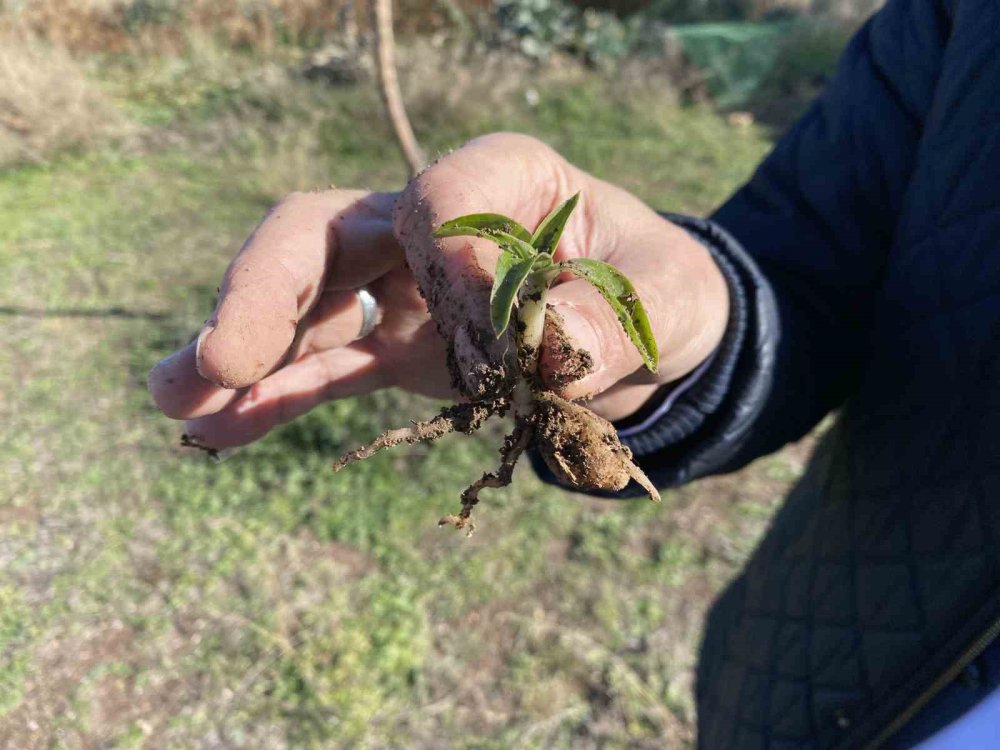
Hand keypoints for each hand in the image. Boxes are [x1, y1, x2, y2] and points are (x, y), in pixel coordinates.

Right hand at [148, 133, 728, 448]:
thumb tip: (548, 352)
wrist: (652, 336)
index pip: (443, 194)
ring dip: (243, 347)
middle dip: (270, 289)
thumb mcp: (666, 301)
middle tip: (224, 356)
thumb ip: (616, 319)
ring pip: (304, 298)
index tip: (486, 322)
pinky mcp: (401, 345)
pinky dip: (276, 394)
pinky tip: (218, 430)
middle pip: (328, 231)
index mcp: (508, 181)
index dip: (449, 256)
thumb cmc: (661, 295)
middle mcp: (438, 222)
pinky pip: (328, 365)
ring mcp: (405, 286)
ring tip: (176, 399)